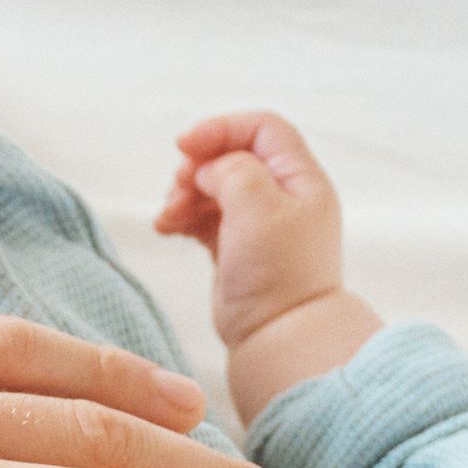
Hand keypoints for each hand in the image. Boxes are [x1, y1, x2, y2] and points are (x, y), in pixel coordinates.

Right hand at [157, 111, 384, 418]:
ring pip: (214, 187)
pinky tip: (166, 229)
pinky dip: (183, 216)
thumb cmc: (278, 275)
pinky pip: (205, 217)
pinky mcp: (237, 249)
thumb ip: (232, 169)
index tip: (184, 147)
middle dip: (197, 167)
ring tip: (168, 218)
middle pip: (232, 156)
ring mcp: (260, 224)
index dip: (221, 129)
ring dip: (184, 194)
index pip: (261, 129)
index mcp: (301, 179)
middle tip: (178, 189)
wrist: (279, 338)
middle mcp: (284, 197)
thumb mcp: (258, 205)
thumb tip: (208, 168)